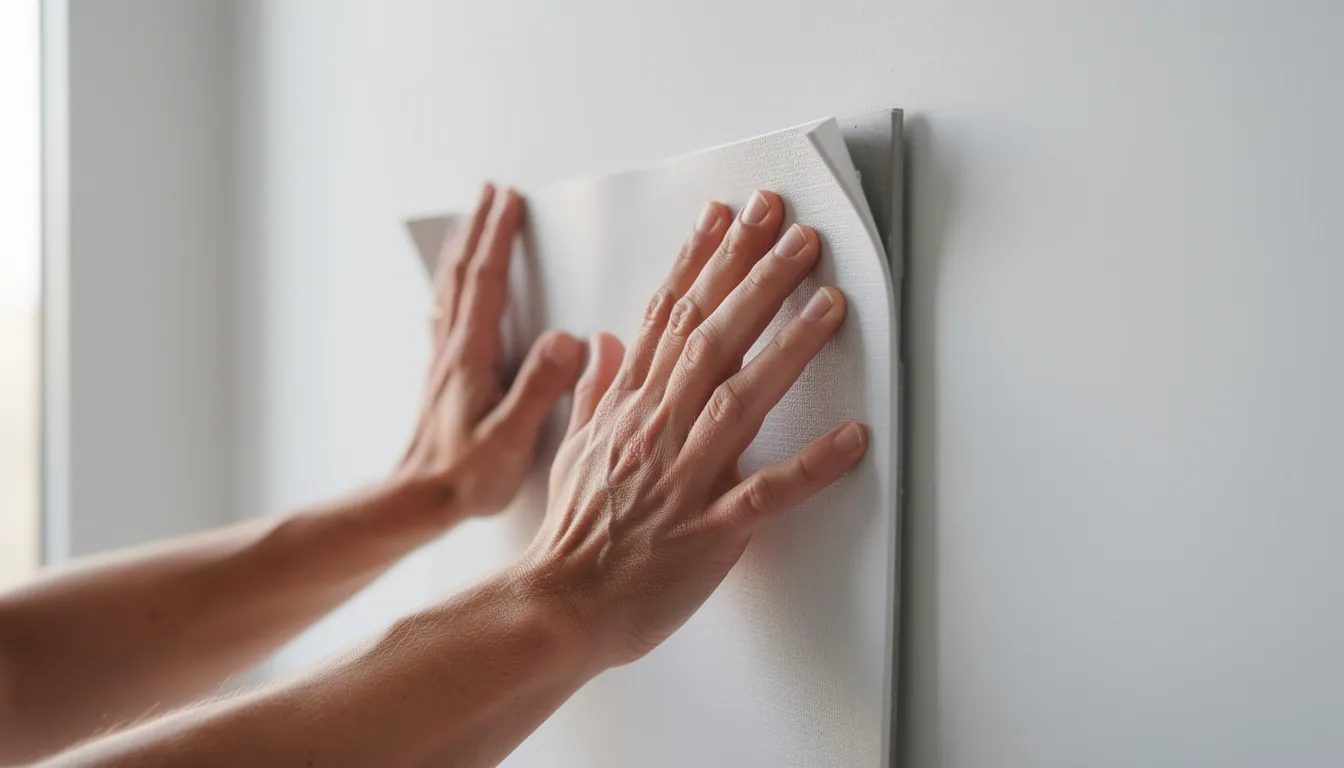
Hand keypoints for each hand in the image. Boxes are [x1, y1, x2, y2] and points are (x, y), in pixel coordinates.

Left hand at [398, 184, 584, 521]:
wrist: (417, 502)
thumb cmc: (464, 478)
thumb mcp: (510, 439)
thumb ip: (539, 389)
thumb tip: (568, 339)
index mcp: (471, 357)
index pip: (486, 282)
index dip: (498, 237)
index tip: (509, 200)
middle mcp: (452, 350)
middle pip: (464, 274)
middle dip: (479, 228)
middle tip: (492, 191)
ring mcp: (443, 361)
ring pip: (450, 290)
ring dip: (462, 249)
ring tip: (472, 220)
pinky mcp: (442, 375)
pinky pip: (445, 313)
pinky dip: (451, 286)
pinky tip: (450, 288)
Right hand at [518, 190, 868, 668]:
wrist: (559, 605)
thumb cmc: (573, 531)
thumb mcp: (573, 446)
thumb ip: (595, 388)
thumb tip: (605, 338)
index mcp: (626, 406)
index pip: (667, 316)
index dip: (701, 260)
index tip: (730, 215)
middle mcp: (655, 428)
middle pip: (708, 337)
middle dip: (753, 277)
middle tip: (792, 230)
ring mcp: (683, 476)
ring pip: (740, 399)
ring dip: (786, 347)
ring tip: (828, 300)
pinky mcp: (709, 529)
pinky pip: (767, 493)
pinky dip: (810, 466)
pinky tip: (852, 437)